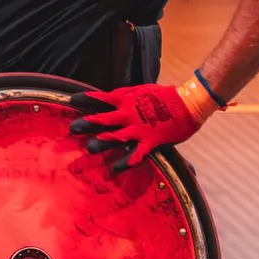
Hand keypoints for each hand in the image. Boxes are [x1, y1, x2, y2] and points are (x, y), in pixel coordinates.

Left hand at [68, 83, 207, 171]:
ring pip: (115, 137)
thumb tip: (111, 98)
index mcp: (126, 100)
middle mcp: (129, 114)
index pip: (101, 98)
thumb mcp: (142, 90)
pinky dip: (125, 162)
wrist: (188, 103)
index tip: (70, 100)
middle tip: (72, 128)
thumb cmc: (165, 95)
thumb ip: (125, 95)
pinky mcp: (150, 141)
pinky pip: (135, 154)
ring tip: (88, 148)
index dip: (85, 99)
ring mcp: (139, 128)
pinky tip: (115, 168)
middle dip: (86, 124)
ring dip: (101, 143)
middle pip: (103, 119)